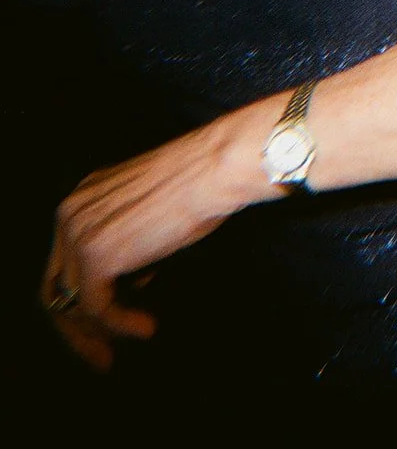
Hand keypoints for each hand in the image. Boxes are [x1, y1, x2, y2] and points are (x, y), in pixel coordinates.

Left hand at [42, 112, 264, 370]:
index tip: (99, 324)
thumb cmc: (199, 182)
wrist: (213, 169)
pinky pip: (98, 306)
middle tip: (100, 354)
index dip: (79, 297)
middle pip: (58, 286)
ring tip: (120, 348)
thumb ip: (127, 237)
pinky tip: (144, 327)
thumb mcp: (148, 209)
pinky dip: (120, 324)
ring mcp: (79, 233)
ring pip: (74, 302)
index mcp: (83, 197)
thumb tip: (131, 280)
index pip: (65, 261)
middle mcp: (71, 212)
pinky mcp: (97, 255)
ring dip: (99, 331)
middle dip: (77, 327)